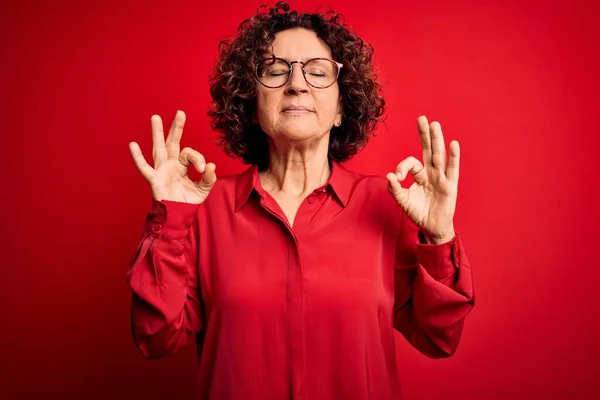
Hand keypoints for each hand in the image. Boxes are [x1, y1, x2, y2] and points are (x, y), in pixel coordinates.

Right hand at [129, 110, 216, 203]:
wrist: (178, 216)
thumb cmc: (188, 202)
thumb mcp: (203, 189)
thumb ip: (209, 178)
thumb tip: (211, 165)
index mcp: (181, 166)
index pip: (189, 154)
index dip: (197, 159)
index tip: (203, 169)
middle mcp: (170, 165)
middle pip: (172, 142)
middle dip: (176, 128)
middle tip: (180, 112)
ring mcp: (161, 171)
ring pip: (159, 148)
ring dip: (157, 133)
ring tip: (156, 117)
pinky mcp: (154, 180)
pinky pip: (145, 168)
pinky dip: (138, 157)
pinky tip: (132, 144)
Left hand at [386, 116, 458, 243]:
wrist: (431, 227)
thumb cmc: (418, 212)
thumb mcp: (403, 201)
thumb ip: (395, 189)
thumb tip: (388, 176)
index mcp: (420, 175)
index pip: (411, 163)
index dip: (402, 167)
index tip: (396, 178)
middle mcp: (431, 172)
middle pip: (428, 150)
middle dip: (424, 134)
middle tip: (422, 118)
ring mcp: (442, 177)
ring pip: (439, 155)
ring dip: (437, 140)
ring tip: (434, 125)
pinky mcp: (450, 185)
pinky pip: (452, 169)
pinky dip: (453, 157)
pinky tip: (453, 144)